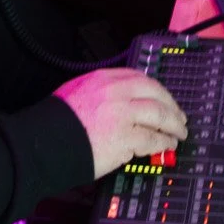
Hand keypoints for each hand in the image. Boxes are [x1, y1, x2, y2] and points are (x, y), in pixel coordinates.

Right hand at [53, 68, 187, 178]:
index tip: (163, 97)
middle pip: (155, 92)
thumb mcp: (75, 91)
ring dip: (174, 124)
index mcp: (102, 78)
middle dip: (171, 105)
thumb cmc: (55, 122)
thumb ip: (97, 91)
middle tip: (179, 116)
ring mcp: (122, 113)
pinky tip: (167, 146)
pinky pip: (154, 138)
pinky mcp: (125, 137)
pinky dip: (164, 142)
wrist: (44, 141)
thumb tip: (116, 101)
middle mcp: (115, 91)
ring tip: (179, 133)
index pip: (139, 78)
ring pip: (160, 113)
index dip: (156, 89)